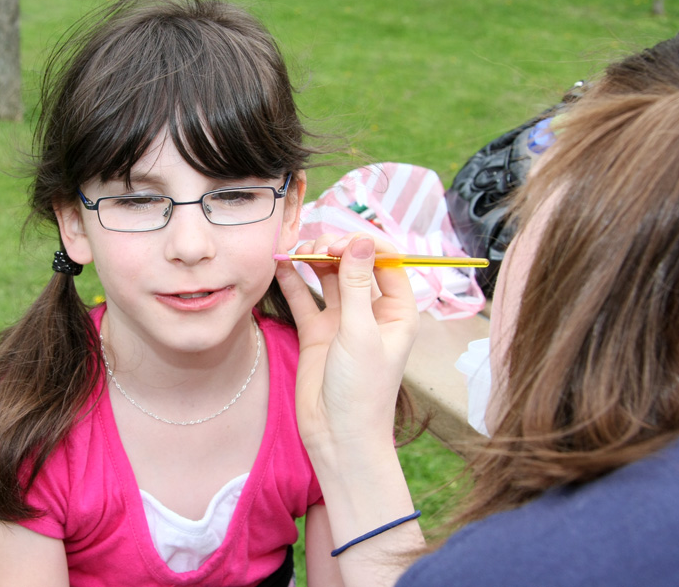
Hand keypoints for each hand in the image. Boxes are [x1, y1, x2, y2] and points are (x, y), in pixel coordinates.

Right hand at [276, 234, 418, 457]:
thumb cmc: (362, 390)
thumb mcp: (360, 334)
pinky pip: (305, 299)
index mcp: (397, 312)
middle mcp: (371, 312)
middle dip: (336, 249)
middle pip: (356, 266)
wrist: (338, 436)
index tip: (341, 243)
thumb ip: (356, 285)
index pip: (387, 262)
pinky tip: (281, 266)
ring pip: (329, 279)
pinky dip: (293, 282)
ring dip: (314, 261)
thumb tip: (361, 241)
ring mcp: (343, 322)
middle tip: (316, 247)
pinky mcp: (317, 333)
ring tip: (296, 251)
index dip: (365, 246)